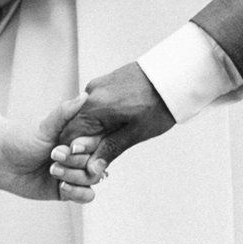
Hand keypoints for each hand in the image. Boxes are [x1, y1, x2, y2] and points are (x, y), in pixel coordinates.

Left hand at [0, 108, 104, 203]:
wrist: (2, 162)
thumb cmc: (22, 139)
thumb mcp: (45, 126)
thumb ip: (65, 112)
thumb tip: (85, 96)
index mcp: (79, 136)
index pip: (99, 143)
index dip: (87, 147)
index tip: (70, 146)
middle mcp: (80, 154)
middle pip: (96, 163)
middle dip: (76, 163)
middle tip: (54, 157)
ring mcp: (75, 172)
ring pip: (92, 180)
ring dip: (74, 177)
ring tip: (53, 171)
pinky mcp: (68, 190)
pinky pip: (86, 196)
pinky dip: (78, 193)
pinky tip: (62, 186)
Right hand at [50, 63, 173, 171]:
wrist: (174, 75)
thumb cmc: (158, 104)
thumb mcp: (135, 133)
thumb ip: (109, 149)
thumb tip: (91, 169)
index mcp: (94, 107)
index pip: (68, 136)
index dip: (73, 154)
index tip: (86, 165)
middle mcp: (90, 93)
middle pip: (74, 125)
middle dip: (84, 143)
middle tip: (103, 156)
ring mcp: (98, 85)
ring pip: (85, 115)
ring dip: (93, 131)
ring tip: (114, 139)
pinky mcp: (106, 82)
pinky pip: (94, 104)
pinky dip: (100, 118)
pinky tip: (117, 124)